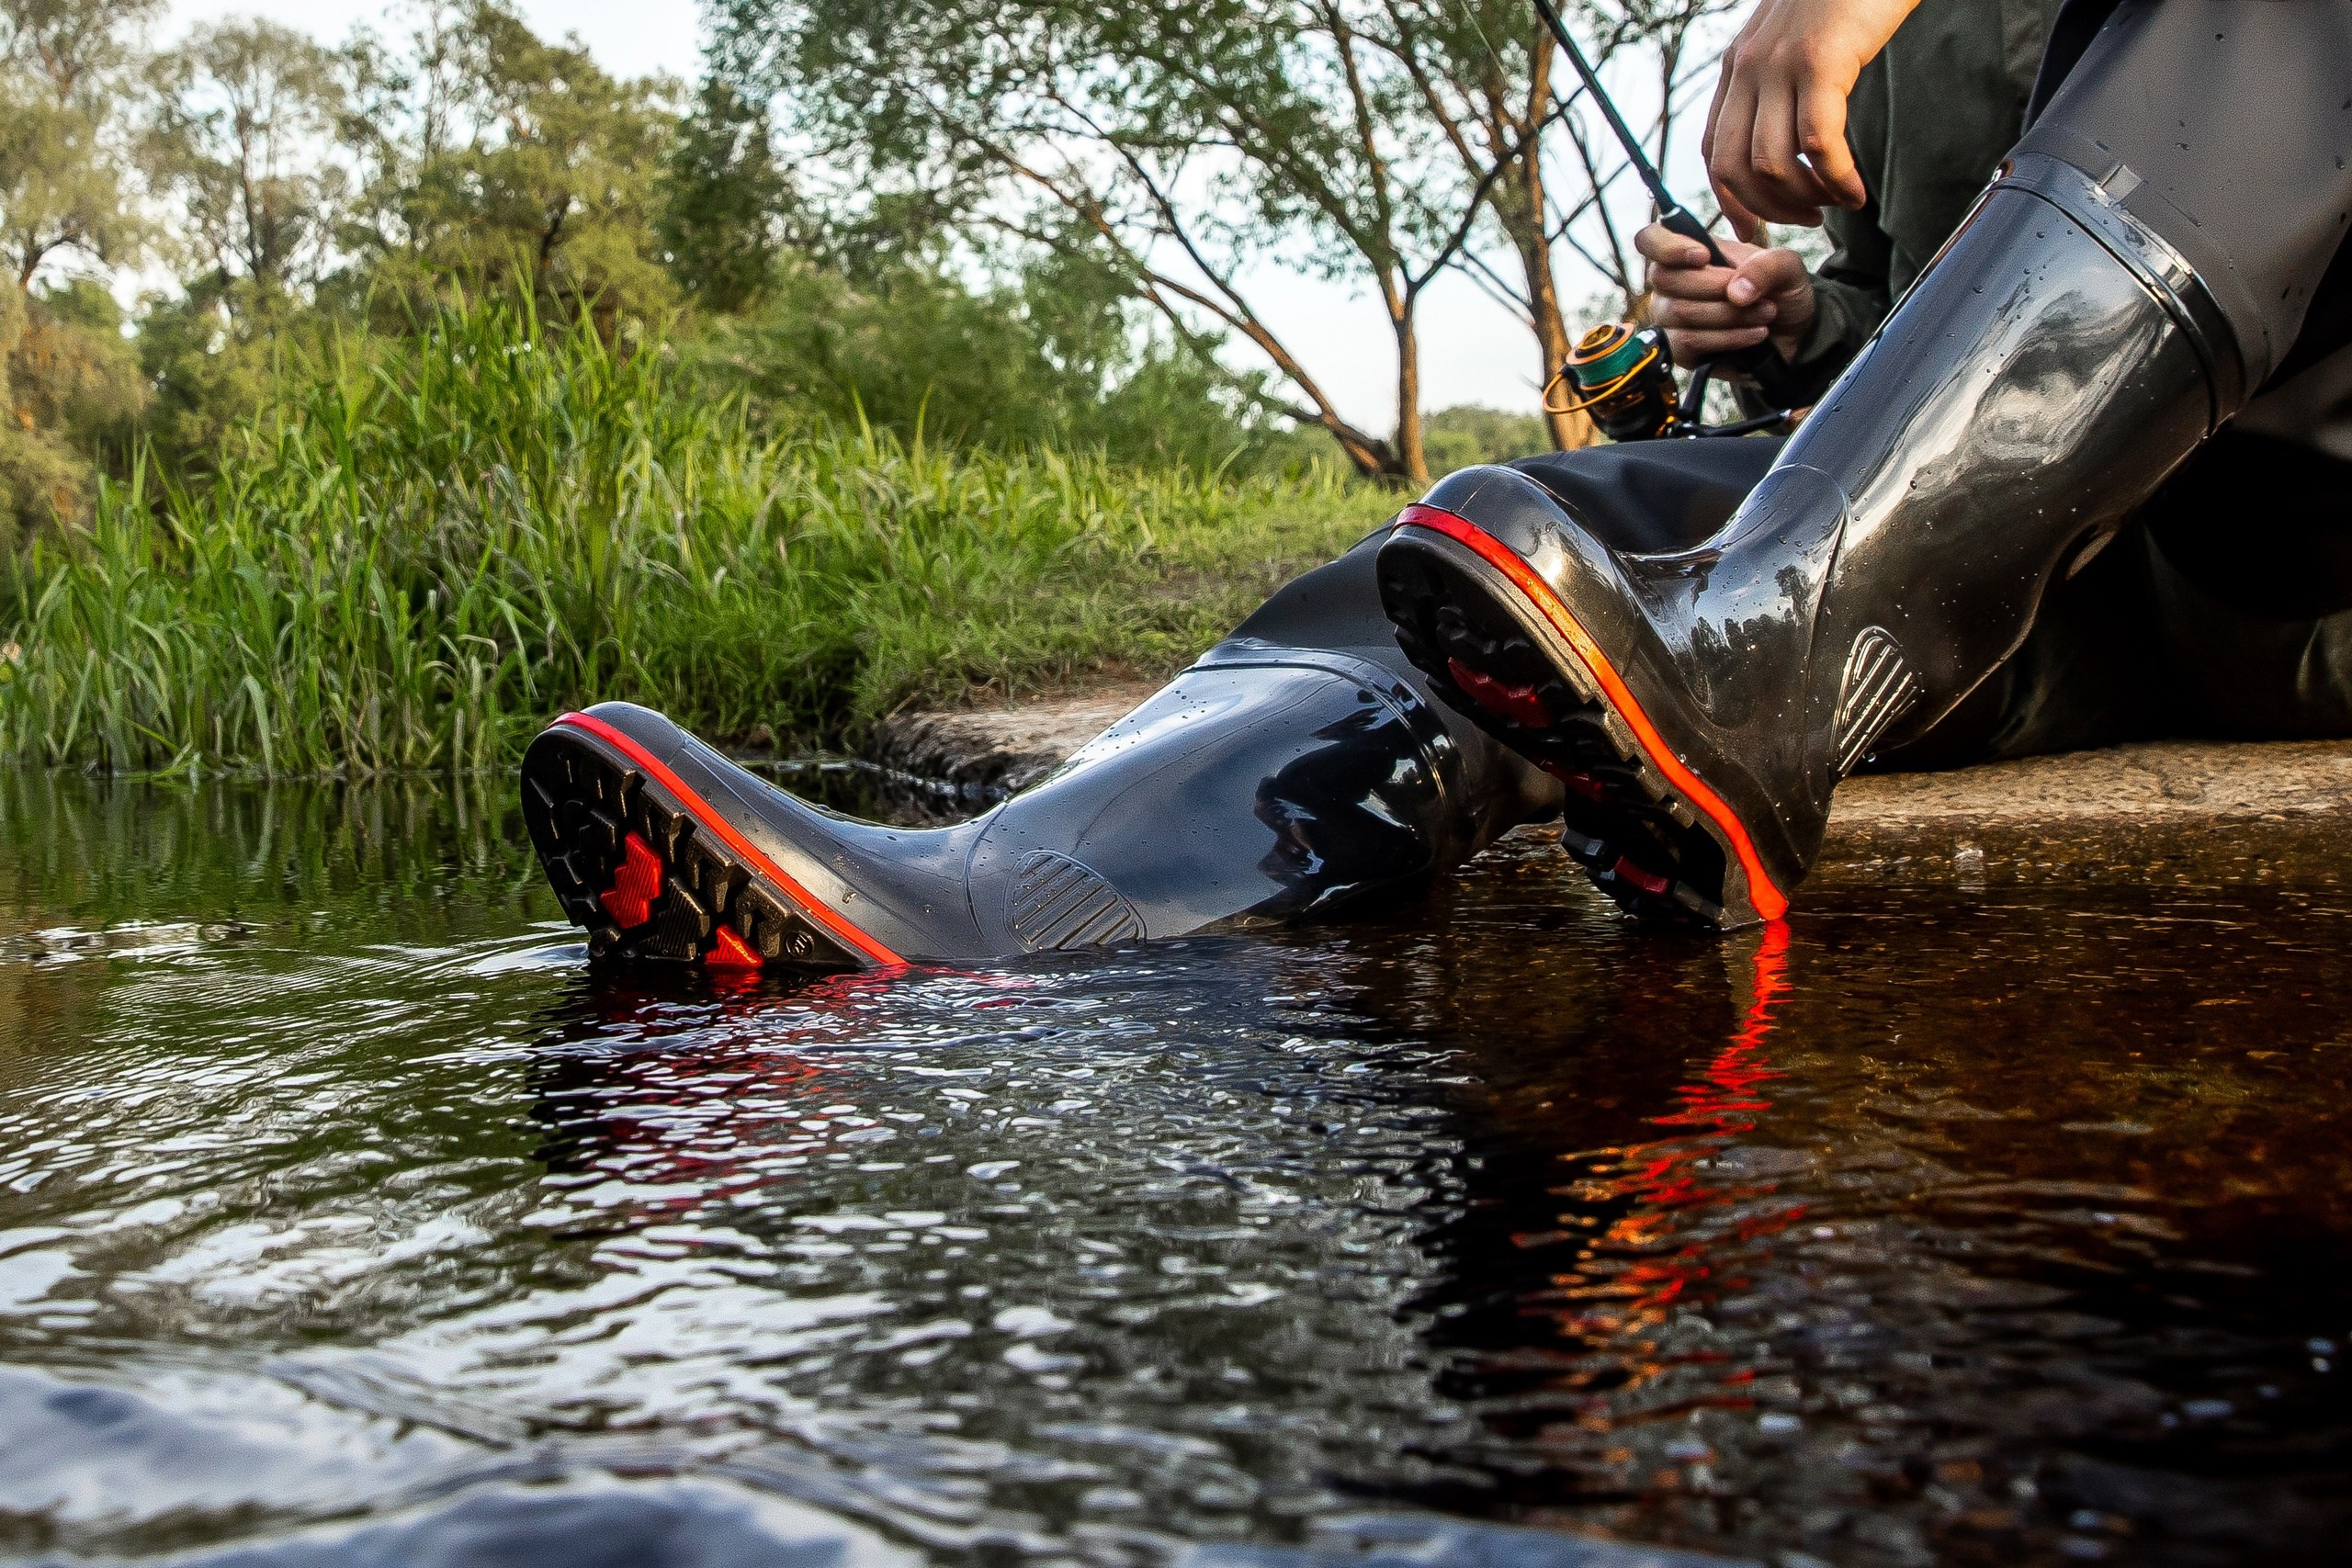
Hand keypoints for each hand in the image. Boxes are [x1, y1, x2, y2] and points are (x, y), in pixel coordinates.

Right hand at [1638, 222, 1815, 365]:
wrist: (1794, 334)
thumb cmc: (1782, 292)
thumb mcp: (1787, 267)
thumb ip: (1766, 266)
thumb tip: (1735, 291)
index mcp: (1692, 252)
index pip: (1650, 240)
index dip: (1667, 247)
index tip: (1703, 257)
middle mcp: (1674, 283)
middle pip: (1665, 278)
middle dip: (1714, 287)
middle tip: (1754, 295)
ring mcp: (1672, 318)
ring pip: (1678, 313)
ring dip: (1728, 315)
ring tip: (1764, 315)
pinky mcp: (1680, 350)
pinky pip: (1686, 343)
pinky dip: (1725, 339)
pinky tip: (1752, 336)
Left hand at [1702, 0, 1917, 235]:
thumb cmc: (1847, 0)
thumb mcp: (1796, 42)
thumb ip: (1779, 84)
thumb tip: (1785, 140)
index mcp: (1737, 67)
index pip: (1713, 153)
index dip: (1729, 201)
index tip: (1754, 229)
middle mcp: (1749, 68)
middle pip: (1736, 169)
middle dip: (1769, 210)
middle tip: (1807, 221)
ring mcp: (1780, 65)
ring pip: (1772, 165)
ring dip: (1806, 200)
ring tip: (1837, 204)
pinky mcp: (1820, 63)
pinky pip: (1818, 144)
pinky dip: (1836, 179)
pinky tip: (1855, 190)